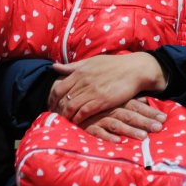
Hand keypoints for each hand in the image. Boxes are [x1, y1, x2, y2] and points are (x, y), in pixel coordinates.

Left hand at [48, 53, 166, 124]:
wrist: (134, 69)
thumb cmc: (113, 65)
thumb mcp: (90, 62)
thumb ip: (72, 67)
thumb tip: (54, 66)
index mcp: (79, 72)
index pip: (58, 88)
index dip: (51, 99)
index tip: (51, 106)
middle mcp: (83, 81)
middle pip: (63, 99)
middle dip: (57, 109)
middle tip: (55, 117)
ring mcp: (92, 91)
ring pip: (71, 107)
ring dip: (66, 116)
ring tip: (64, 121)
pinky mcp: (102, 100)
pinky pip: (84, 112)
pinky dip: (78, 119)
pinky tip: (76, 122)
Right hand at [78, 98, 166, 142]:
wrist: (67, 97)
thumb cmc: (94, 99)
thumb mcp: (112, 97)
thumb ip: (128, 99)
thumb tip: (146, 99)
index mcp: (116, 100)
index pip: (136, 106)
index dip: (150, 112)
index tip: (164, 118)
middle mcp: (109, 108)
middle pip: (130, 115)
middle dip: (145, 122)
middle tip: (159, 128)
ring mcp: (98, 117)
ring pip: (117, 124)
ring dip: (130, 131)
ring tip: (144, 137)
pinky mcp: (87, 126)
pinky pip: (98, 132)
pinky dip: (107, 137)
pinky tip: (118, 142)